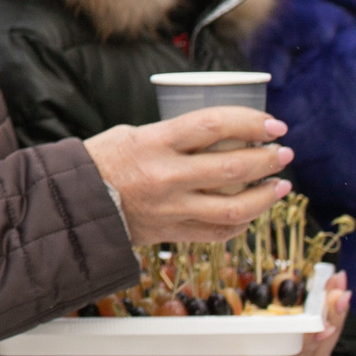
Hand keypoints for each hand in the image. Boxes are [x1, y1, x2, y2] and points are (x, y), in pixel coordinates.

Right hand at [85, 108, 292, 243]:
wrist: (72, 204)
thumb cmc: (102, 162)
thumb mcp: (132, 134)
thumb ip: (173, 135)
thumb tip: (217, 133)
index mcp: (154, 143)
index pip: (213, 125)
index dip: (250, 122)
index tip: (274, 125)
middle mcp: (166, 176)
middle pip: (233, 166)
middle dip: (267, 158)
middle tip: (283, 153)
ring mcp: (171, 208)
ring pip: (234, 207)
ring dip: (265, 196)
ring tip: (280, 185)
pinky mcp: (172, 232)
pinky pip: (218, 232)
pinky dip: (242, 223)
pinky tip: (252, 212)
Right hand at [162, 270, 350, 355]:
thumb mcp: (197, 354)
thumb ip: (197, 335)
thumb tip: (178, 306)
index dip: (304, 349)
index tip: (318, 329)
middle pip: (315, 352)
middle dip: (331, 321)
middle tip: (339, 292)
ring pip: (318, 343)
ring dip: (331, 314)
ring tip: (338, 286)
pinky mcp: (285, 345)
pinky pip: (310, 332)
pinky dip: (321, 313)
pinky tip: (325, 294)